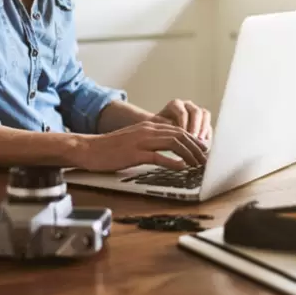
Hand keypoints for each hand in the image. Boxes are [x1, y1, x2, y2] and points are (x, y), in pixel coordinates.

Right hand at [75, 121, 208, 171]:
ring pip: (173, 143)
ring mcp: (141, 141)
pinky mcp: (134, 153)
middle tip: (205, 159)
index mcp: (148, 126)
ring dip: (188, 154)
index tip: (202, 150)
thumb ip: (151, 142)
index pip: (177, 130)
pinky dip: (172, 162)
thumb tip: (168, 151)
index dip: (193, 140)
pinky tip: (181, 168)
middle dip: (195, 147)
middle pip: (179, 135)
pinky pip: (157, 156)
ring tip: (198, 164)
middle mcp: (147, 130)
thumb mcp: (134, 140)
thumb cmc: (110, 148)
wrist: (89, 148)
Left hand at [152, 99, 212, 141]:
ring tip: (201, 140)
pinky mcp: (202, 120)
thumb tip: (173, 129)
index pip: (182, 112)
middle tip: (195, 138)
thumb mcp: (156, 126)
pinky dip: (208, 132)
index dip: (184, 124)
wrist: (162, 132)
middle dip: (196, 126)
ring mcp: (196, 112)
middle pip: (196, 112)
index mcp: (175, 105)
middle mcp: (187, 105)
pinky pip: (208, 123)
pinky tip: (205, 142)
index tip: (183, 135)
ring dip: (204, 128)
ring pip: (205, 115)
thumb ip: (163, 125)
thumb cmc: (157, 129)